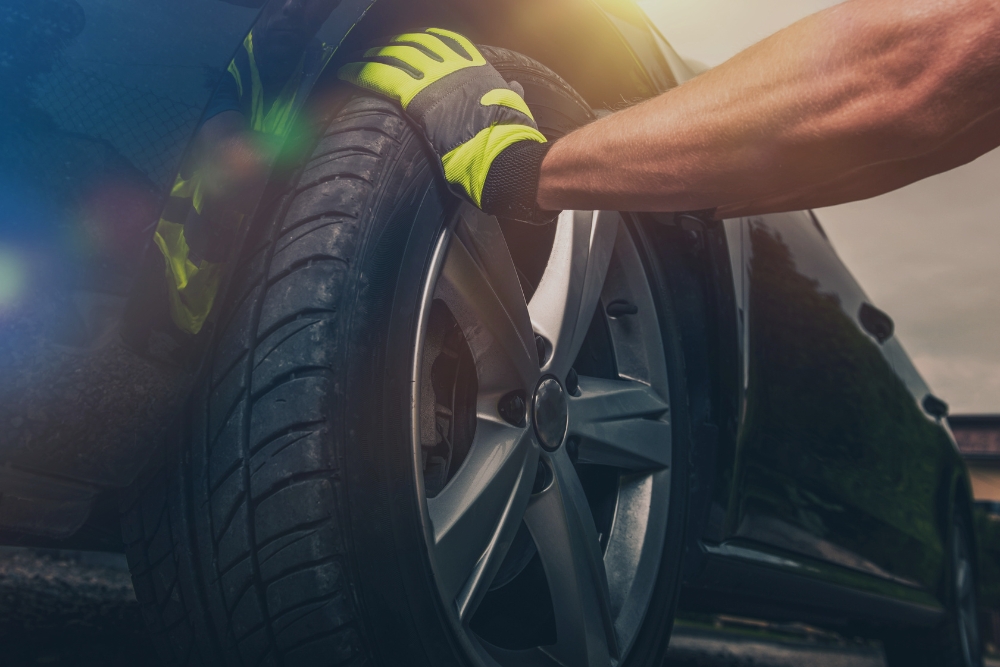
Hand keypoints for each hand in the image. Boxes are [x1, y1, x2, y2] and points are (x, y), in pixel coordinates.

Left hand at [338, 28, 550, 218]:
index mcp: (476, 67)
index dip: (425, 39)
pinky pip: (382, 76)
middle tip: (376, 50)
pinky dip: (361, 72)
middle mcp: (454, 66)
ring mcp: (435, 78)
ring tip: (357, 60)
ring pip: (395, 55)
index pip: (446, 42)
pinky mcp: (417, 96)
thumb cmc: (511, 137)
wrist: (502, 150)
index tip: (412, 41)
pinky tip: (347, 72)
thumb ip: (510, 94)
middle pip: (415, 44)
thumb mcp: (514, 106)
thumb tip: (516, 87)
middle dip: (393, 45)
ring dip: (372, 56)